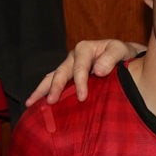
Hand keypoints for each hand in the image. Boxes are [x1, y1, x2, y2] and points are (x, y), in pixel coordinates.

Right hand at [26, 39, 145, 105]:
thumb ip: (111, 58)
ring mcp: (69, 67)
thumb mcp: (121, 51)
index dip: (80, 82)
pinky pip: (54, 84)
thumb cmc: (124, 55)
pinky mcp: (69, 77)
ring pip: (51, 77)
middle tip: (51, 101)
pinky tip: (36, 105)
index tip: (82, 97)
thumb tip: (99, 71)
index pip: (79, 67)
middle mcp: (73, 57)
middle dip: (55, 87)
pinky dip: (45, 93)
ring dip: (42, 90)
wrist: (125, 57)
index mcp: (85, 49)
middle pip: (60, 72)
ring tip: (30, 103)